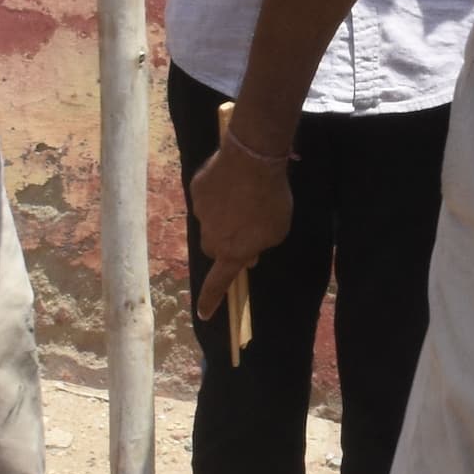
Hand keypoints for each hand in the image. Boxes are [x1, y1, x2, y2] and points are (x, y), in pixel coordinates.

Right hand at [188, 132, 294, 321]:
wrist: (252, 160)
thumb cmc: (271, 201)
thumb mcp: (276, 231)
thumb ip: (259, 245)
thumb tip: (247, 252)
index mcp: (232, 252)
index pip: (219, 283)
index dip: (210, 299)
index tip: (203, 313)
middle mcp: (211, 237)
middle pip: (213, 248)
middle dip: (224, 243)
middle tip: (244, 229)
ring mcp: (200, 212)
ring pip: (209, 221)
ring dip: (222, 216)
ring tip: (243, 197)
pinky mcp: (196, 189)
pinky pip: (206, 197)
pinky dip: (217, 193)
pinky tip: (233, 180)